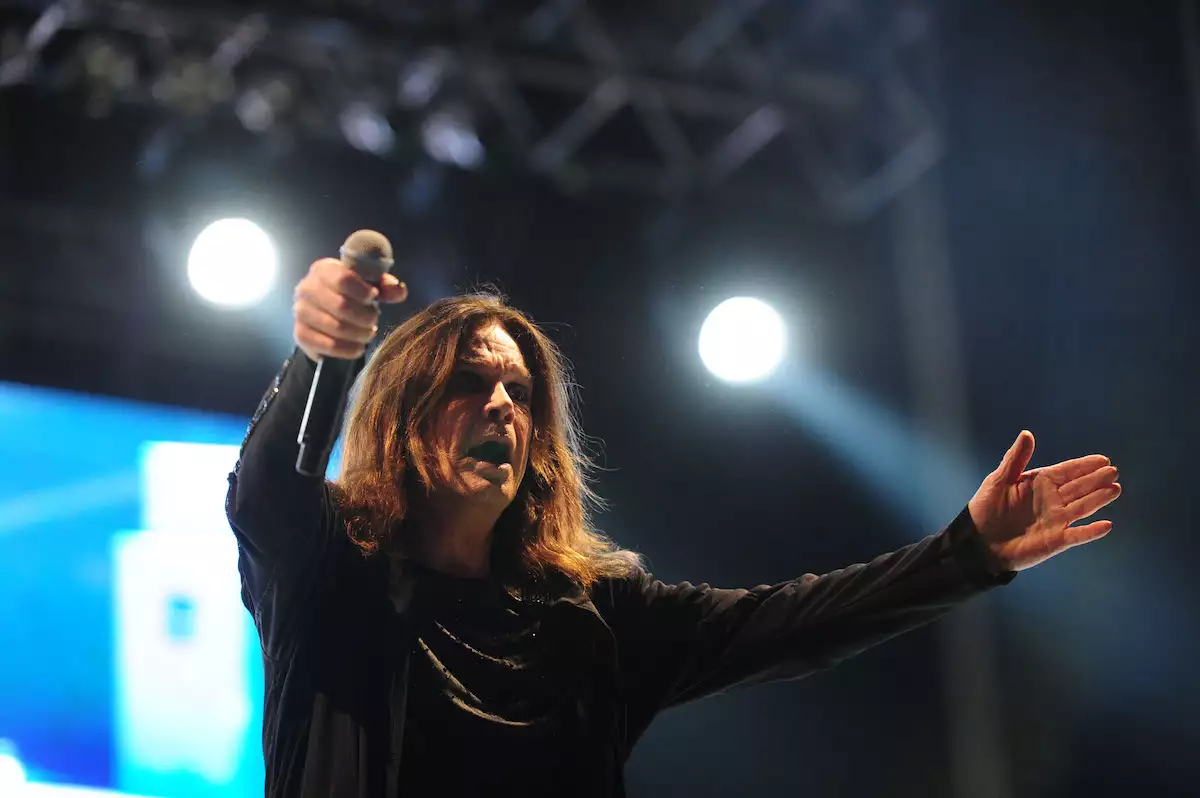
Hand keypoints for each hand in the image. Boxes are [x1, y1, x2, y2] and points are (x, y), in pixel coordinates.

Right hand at [293, 258, 407, 360]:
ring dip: (359, 334)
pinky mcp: (300, 334)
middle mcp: (306, 288)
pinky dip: (349, 349)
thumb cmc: (351, 296)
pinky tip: (358, 347)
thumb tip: (399, 290)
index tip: (374, 298)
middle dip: (364, 316)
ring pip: (336, 327)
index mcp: (323, 269)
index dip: (363, 291)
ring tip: (368, 333)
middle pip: (341, 305)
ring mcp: (300, 312)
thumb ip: (385, 286)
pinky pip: (329, 345)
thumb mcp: (369, 286)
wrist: (326, 318)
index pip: (343, 278)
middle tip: (373, 321)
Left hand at [967, 431, 1120, 571]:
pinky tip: (1107, 525)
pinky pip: (1077, 535)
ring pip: (1082, 507)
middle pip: (1079, 487)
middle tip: (1113, 472)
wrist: (979, 541)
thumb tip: (1027, 433)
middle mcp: (1052, 500)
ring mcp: (1056, 520)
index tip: (1103, 460)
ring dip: (1098, 499)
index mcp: (1040, 483)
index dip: (1084, 465)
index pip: (1067, 471)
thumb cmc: (986, 508)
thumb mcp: (999, 480)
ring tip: (1115, 489)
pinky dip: (1091, 531)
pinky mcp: (1055, 540)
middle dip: (1096, 480)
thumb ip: (1015, 458)